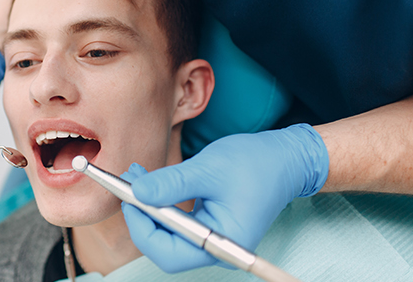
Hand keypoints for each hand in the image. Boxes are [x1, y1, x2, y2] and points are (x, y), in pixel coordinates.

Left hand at [120, 124, 329, 272]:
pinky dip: (159, 204)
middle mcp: (216, 249)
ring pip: (166, 234)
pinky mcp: (207, 227)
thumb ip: (172, 183)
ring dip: (147, 207)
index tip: (128, 199)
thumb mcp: (209, 169)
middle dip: (141, 216)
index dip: (142, 229)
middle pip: (164, 248)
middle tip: (127, 184)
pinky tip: (149, 182)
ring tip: (135, 175)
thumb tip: (137, 192)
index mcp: (222, 244)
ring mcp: (211, 240)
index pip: (169, 253)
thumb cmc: (256, 164)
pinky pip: (175, 223)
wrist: (285, 159)